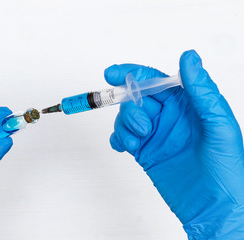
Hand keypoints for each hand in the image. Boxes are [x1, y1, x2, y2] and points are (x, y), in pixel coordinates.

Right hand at [105, 50, 243, 238]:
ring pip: (127, 117)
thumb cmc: (226, 168)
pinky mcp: (145, 151)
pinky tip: (127, 146)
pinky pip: (123, 137)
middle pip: (137, 99)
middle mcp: (169, 116)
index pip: (155, 81)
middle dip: (131, 108)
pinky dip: (118, 138)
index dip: (133, 74)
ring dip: (125, 126)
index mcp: (187, 105)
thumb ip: (202, 90)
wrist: (214, 207)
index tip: (113, 73)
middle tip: (143, 126)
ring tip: (139, 141)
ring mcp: (155, 134)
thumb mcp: (218, 124)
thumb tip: (189, 57)